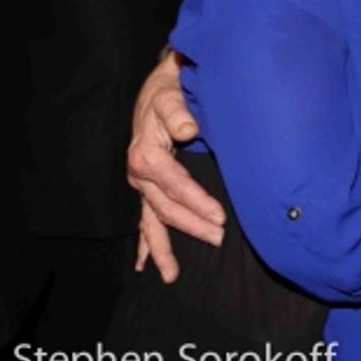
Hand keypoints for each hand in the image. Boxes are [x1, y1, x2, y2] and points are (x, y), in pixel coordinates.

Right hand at [126, 51, 225, 280]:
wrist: (158, 86)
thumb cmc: (168, 90)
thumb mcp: (170, 94)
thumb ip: (178, 111)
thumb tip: (188, 129)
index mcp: (146, 154)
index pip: (175, 186)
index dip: (197, 203)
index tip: (220, 217)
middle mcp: (139, 173)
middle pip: (166, 208)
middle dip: (192, 226)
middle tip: (218, 240)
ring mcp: (141, 182)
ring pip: (153, 220)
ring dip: (164, 247)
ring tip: (171, 275)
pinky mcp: (146, 186)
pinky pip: (145, 218)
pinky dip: (146, 242)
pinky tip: (145, 264)